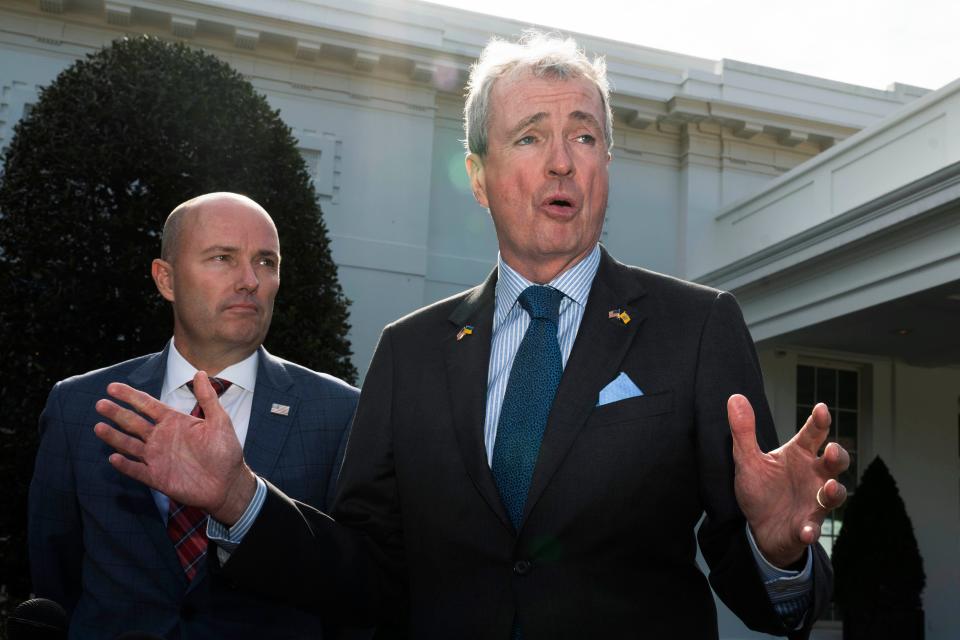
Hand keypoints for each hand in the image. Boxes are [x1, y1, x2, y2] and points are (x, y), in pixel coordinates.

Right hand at [94, 371, 256, 525]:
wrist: (227, 483)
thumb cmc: (226, 451)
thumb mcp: (219, 421)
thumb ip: (208, 398)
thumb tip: (201, 372)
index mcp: (174, 422)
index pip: (147, 405)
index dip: (130, 396)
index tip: (112, 387)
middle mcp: (161, 437)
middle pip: (133, 422)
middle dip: (117, 413)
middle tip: (100, 404)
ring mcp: (157, 457)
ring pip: (129, 444)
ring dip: (114, 436)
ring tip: (98, 427)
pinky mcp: (157, 477)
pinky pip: (136, 470)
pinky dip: (125, 465)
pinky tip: (113, 457)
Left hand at [727, 394, 848, 567]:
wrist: (759, 528)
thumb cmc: (760, 489)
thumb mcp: (747, 459)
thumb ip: (743, 431)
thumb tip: (735, 397)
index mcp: (799, 455)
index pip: (813, 434)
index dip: (820, 421)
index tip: (821, 409)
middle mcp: (813, 476)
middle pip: (835, 463)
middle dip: (837, 456)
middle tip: (830, 450)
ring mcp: (814, 502)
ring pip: (834, 495)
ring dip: (833, 492)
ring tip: (828, 488)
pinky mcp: (806, 526)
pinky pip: (812, 528)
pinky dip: (810, 530)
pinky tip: (805, 531)